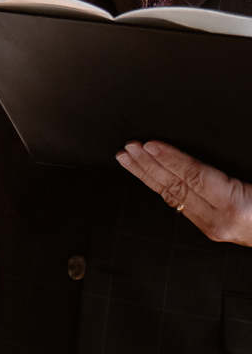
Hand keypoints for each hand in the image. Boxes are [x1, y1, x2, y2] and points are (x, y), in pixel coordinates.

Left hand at [122, 140, 251, 243]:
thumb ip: (241, 164)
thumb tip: (221, 140)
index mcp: (237, 207)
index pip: (195, 177)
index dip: (171, 159)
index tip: (150, 145)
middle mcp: (221, 220)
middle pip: (177, 187)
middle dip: (149, 165)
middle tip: (129, 148)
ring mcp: (214, 227)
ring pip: (173, 197)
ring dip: (147, 174)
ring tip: (127, 158)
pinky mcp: (212, 228)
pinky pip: (180, 204)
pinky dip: (162, 186)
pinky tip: (148, 176)